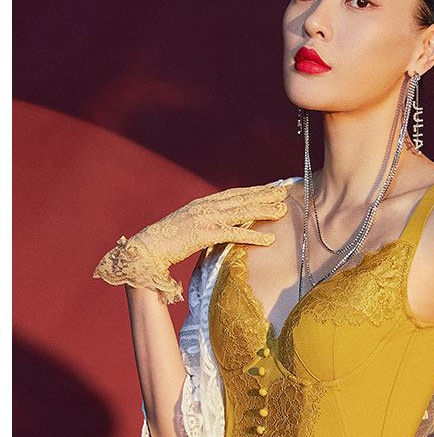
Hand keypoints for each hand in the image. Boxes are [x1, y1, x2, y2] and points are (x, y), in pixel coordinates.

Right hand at [93, 181, 288, 302]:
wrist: (147, 248)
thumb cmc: (166, 242)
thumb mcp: (188, 228)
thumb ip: (204, 224)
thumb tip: (219, 228)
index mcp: (202, 204)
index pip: (233, 194)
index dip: (253, 190)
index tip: (270, 188)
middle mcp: (205, 206)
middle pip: (241, 197)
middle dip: (264, 194)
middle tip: (285, 192)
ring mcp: (205, 218)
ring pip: (241, 211)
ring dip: (264, 210)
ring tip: (282, 209)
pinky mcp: (204, 233)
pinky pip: (234, 233)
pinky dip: (253, 236)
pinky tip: (270, 239)